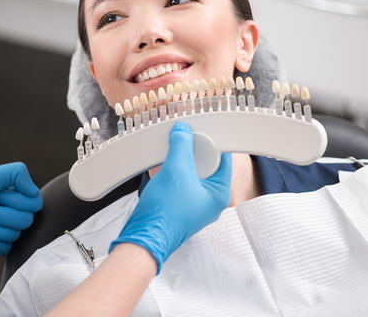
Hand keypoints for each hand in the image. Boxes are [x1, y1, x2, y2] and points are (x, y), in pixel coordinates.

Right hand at [110, 122, 231, 272]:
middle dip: (193, 152)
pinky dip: (172, 172)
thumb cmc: (165, 214)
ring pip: (191, 173)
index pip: (223, 159)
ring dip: (180, 162)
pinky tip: (163, 168)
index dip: (211, 143)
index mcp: (219, 194)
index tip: (198, 132)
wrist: (144, 237)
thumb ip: (181, 146)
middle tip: (182, 142)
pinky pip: (180, 181)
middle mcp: (209, 200)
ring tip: (170, 156)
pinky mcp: (178, 205)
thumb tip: (183, 131)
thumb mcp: (176, 170)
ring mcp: (194, 204)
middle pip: (207, 165)